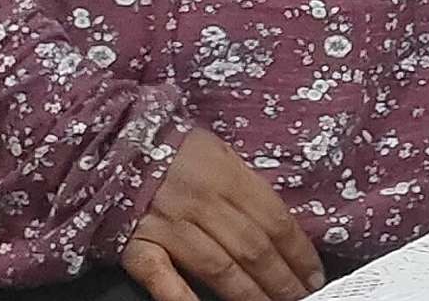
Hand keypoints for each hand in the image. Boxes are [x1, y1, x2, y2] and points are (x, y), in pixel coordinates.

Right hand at [123, 128, 323, 300]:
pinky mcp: (137, 244)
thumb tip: (282, 226)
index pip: (275, 221)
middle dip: (281, 280)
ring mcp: (168, 225)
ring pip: (218, 267)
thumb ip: (246, 186)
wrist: (114, 142)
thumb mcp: (219, 152)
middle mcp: (202, 201)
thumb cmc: (175, 149)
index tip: (314, 275)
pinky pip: (162, 277)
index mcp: (228, 175)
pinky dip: (182, 298)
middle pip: (252, 249)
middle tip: (300, 298)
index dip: (299, 253)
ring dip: (249, 294)